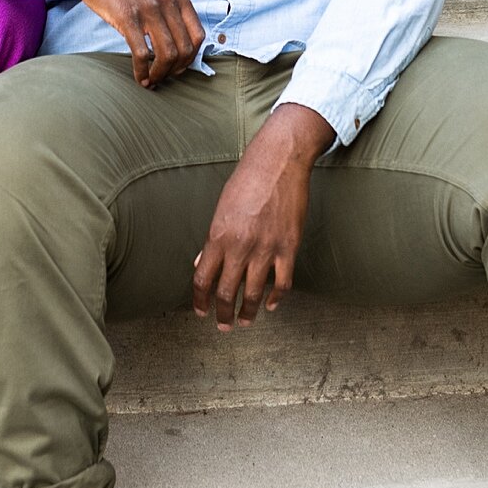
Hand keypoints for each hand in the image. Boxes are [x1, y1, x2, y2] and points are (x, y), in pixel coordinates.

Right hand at [24, 0, 203, 87]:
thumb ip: (168, 6)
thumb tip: (176, 39)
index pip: (198, 35)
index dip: (191, 57)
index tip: (179, 67)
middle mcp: (167, 0)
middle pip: (185, 49)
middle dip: (176, 70)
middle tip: (164, 77)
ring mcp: (147, 8)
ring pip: (167, 54)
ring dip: (160, 74)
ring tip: (151, 81)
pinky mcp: (126, 16)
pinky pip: (142, 53)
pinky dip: (142, 72)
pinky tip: (139, 76)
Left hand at [192, 100, 333, 328]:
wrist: (278, 162)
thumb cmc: (247, 180)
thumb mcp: (221, 208)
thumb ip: (212, 240)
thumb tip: (201, 263)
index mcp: (218, 236)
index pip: (202, 279)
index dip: (200, 300)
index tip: (201, 311)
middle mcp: (239, 246)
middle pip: (226, 292)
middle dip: (222, 314)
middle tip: (223, 325)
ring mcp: (265, 248)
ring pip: (253, 294)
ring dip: (247, 313)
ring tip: (245, 322)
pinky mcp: (288, 247)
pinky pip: (282, 283)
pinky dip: (275, 299)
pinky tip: (270, 305)